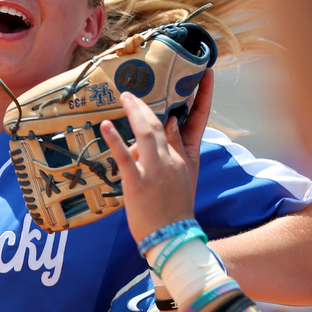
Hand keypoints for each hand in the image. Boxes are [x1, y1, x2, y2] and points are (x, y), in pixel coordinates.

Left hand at [101, 69, 214, 244]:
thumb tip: (173, 122)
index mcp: (187, 158)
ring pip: (146, 133)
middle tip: (134, 91)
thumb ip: (179, 149)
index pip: (198, 120)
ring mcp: (156, 170)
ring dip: (134, 112)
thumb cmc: (175, 208)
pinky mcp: (138, 182)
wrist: (172, 237)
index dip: (203, 96)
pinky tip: (105, 126)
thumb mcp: (185, 176)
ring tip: (125, 98)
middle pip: (162, 123)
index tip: (206, 74)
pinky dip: (115, 140)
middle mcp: (173, 160)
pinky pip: (125, 157)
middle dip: (149, 104)